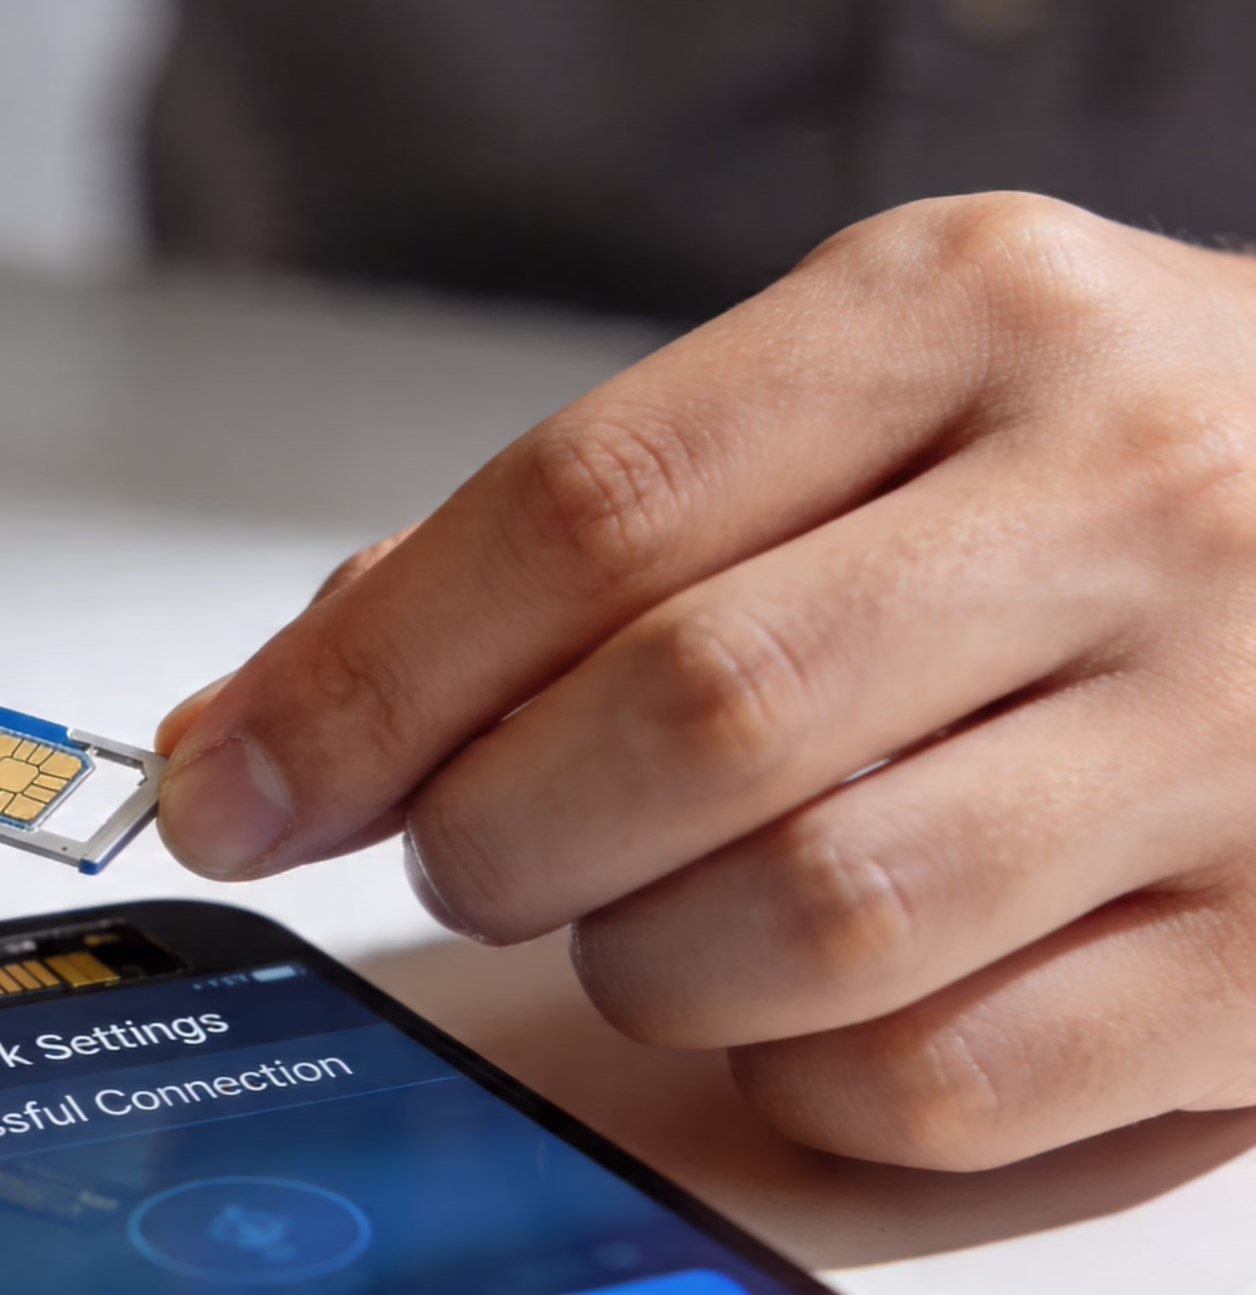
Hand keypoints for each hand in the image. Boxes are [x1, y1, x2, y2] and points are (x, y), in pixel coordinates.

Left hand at [159, 193, 1255, 1168]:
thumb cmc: (1094, 454)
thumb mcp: (863, 383)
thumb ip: (590, 523)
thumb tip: (295, 694)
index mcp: (960, 317)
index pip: (583, 509)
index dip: (364, 676)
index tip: (239, 779)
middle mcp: (1116, 499)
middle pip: (680, 718)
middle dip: (492, 827)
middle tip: (465, 842)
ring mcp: (1226, 730)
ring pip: (805, 919)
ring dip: (644, 957)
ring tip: (652, 908)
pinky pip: (937, 1078)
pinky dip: (801, 1071)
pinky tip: (808, 995)